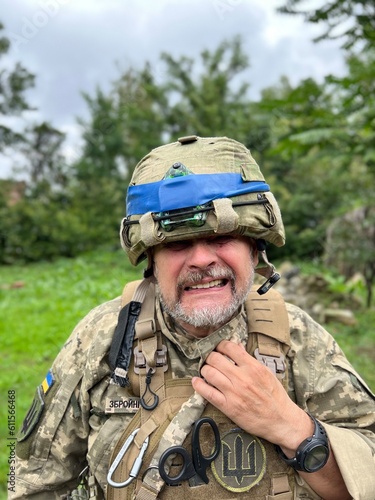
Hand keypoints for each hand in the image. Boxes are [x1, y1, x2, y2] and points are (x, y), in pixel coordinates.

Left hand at [192, 340, 311, 451]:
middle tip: (210, 360)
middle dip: (210, 357)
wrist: (280, 420)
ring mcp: (234, 393)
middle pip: (215, 359)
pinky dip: (199, 385)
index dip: (220, 345)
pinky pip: (208, 393)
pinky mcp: (228, 407)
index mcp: (253, 367)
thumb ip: (250, 359)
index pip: (230, 348)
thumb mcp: (266, 372)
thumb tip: (237, 346)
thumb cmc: (275, 396)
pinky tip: (196, 381)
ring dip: (204, 369)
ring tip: (206, 370)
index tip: (218, 348)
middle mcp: (242, 378)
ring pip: (209, 373)